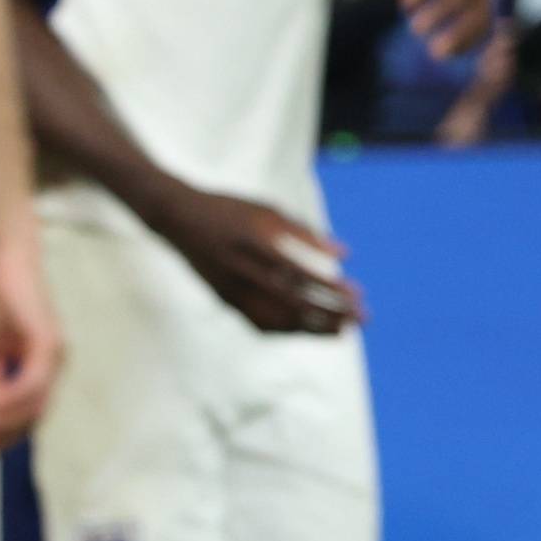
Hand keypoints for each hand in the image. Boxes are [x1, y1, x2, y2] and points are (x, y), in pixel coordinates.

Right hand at [0, 239, 60, 450]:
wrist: (6, 263)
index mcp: (44, 365)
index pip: (33, 410)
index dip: (10, 431)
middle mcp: (56, 361)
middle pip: (37, 412)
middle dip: (8, 432)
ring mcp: (54, 352)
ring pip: (36, 401)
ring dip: (6, 417)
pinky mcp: (47, 341)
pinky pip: (33, 380)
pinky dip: (11, 396)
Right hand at [151, 188, 361, 334]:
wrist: (178, 219)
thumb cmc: (231, 209)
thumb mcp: (269, 210)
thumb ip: (306, 233)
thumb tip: (346, 253)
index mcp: (257, 243)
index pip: (302, 274)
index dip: (331, 288)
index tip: (359, 294)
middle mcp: (243, 270)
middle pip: (295, 301)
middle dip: (331, 313)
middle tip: (362, 318)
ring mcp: (231, 289)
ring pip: (278, 319)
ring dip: (313, 327)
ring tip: (342, 330)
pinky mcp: (225, 301)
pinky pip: (260, 323)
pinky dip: (288, 329)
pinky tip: (310, 329)